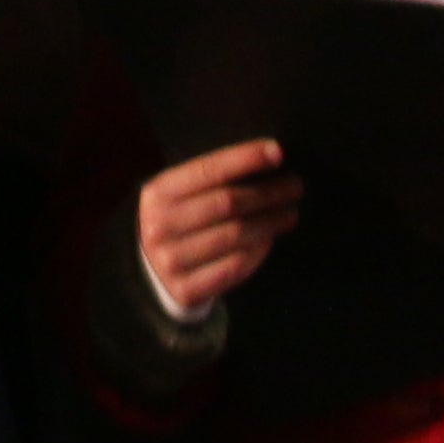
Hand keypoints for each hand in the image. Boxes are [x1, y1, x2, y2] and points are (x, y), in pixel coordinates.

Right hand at [136, 139, 298, 318]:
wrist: (148, 272)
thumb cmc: (177, 222)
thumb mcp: (177, 195)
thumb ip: (209, 180)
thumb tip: (265, 160)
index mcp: (157, 194)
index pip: (208, 170)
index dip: (245, 159)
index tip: (278, 152)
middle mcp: (159, 226)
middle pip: (227, 203)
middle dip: (267, 192)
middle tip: (295, 186)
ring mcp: (170, 261)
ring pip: (235, 235)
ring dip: (269, 222)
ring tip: (290, 213)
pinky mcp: (186, 290)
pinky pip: (234, 267)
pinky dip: (258, 252)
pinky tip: (270, 240)